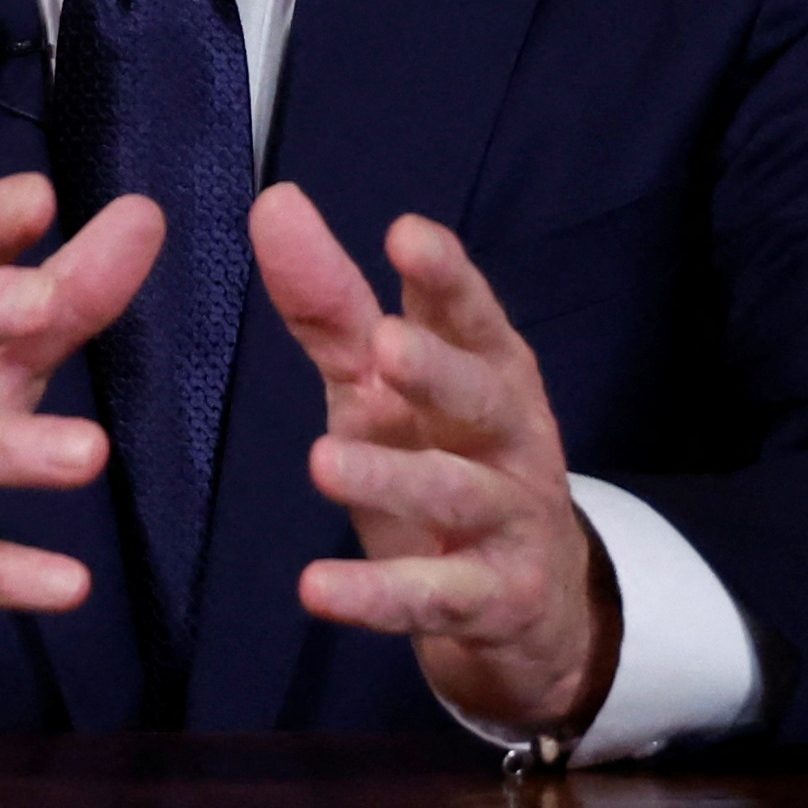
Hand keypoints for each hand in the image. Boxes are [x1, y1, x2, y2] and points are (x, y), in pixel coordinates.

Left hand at [252, 182, 616, 739]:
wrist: (534, 606)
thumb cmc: (447, 459)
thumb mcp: (385, 385)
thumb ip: (332, 303)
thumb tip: (273, 201)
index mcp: (490, 370)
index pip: (472, 315)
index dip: (445, 277)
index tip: (406, 234)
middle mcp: (510, 437)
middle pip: (483, 396)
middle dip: (439, 370)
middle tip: (386, 345)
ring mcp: (508, 521)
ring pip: (456, 495)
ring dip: (394, 480)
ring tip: (323, 464)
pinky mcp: (493, 600)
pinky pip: (434, 597)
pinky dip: (377, 595)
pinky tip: (317, 588)